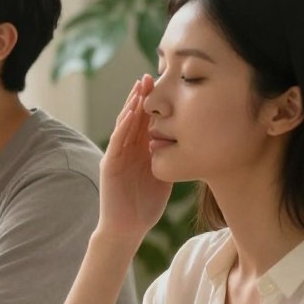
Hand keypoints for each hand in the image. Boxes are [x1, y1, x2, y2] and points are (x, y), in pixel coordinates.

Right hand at [98, 75, 172, 241]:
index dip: (153, 102)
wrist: (127, 229)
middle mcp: (126, 149)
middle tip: (151, 75)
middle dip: (141, 96)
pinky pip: (117, 142)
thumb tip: (194, 143)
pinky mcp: (109, 166)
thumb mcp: (164, 175)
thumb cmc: (145, 206)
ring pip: (124, 125)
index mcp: (139, 150)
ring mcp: (116, 156)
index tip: (163, 82)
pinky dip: (123, 127)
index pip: (145, 121)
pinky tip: (131, 113)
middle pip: (134, 117)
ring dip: (131, 105)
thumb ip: (171, 157)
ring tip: (140, 87)